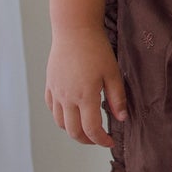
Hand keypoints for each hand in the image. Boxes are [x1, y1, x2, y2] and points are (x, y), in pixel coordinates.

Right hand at [45, 27, 126, 147]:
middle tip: (99, 138)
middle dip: (87, 140)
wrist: (74, 29)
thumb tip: (122, 119)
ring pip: (60, 123)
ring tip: (87, 127)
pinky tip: (72, 113)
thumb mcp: (113, 73)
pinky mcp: (50, 85)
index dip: (101, 141)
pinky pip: (53, 109)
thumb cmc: (96, 49)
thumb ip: (117, 98)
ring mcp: (56, 92)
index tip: (110, 142)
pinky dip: (61, 117)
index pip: (91, 129)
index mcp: (85, 96)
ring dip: (73, 130)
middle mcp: (67, 98)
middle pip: (73, 132)